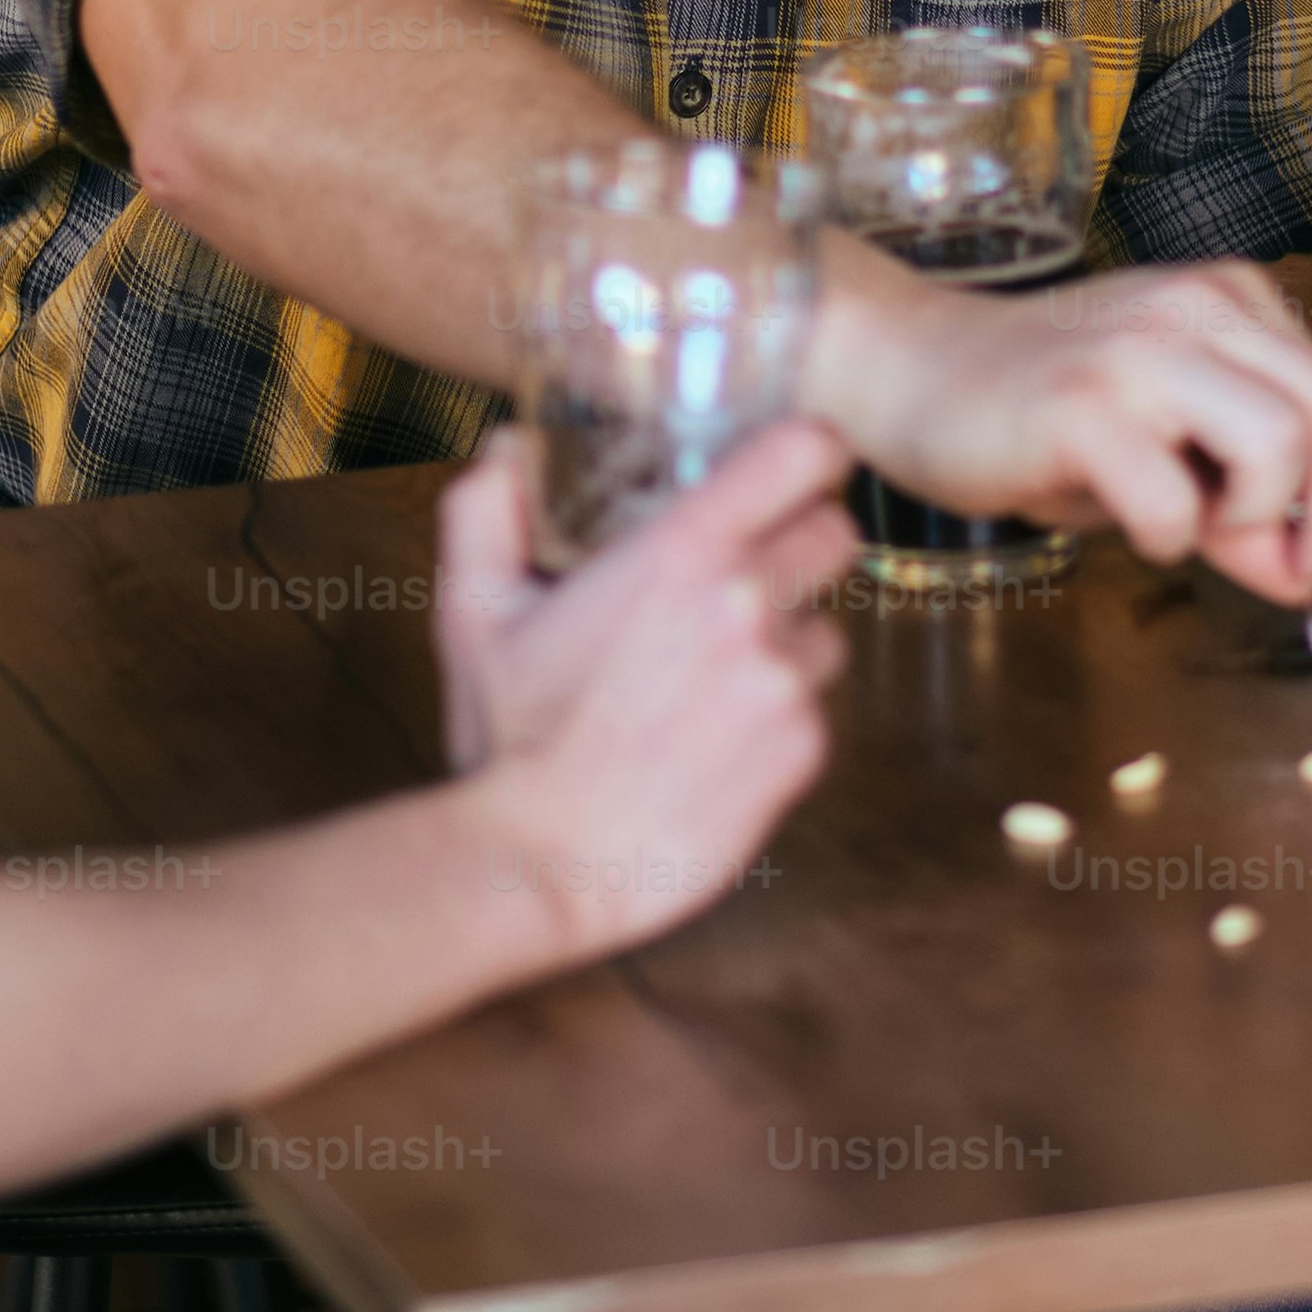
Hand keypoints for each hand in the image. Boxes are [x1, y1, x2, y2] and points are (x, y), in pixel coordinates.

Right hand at [434, 416, 851, 952]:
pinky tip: (717, 740)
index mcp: (681, 553)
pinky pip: (815, 709)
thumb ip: (487, 511)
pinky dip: (780, 718)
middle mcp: (748, 604)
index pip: (806, 452)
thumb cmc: (509, 739)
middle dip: (800, 544)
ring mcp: (784, 681)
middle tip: (749, 574)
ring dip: (788, 641)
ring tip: (715, 678)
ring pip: (827, 628)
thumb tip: (505, 447)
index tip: (790, 468)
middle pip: (836, 532)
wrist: (542, 864)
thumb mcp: (475, 612)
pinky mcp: (805, 750)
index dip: (808, 454)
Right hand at [813, 247, 1311, 604]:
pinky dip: (1167, 539)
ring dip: (1252, 518)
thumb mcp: (1164, 442)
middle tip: (1301, 579)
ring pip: (1279, 444)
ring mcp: (1139, 350)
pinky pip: (1173, 500)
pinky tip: (1123, 521)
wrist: (908, 368)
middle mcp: (1198, 307)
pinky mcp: (1081, 404)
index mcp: (1233, 300)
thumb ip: (1243, 499)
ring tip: (1190, 528)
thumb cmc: (1041, 411)